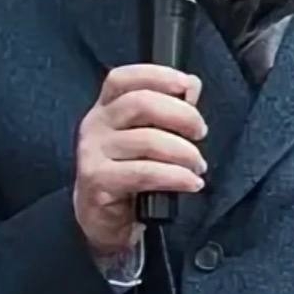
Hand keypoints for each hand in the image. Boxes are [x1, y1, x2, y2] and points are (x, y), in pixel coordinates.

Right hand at [73, 65, 206, 258]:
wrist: (103, 217)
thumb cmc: (131, 167)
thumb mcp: (147, 133)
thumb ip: (168, 106)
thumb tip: (191, 87)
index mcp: (107, 106)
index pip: (124, 78)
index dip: (159, 75)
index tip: (188, 86)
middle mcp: (95, 123)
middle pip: (141, 103)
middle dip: (181, 114)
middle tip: (200, 132)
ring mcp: (92, 152)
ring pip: (147, 140)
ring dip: (184, 152)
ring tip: (198, 165)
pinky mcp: (97, 180)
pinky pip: (145, 173)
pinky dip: (176, 177)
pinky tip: (191, 182)